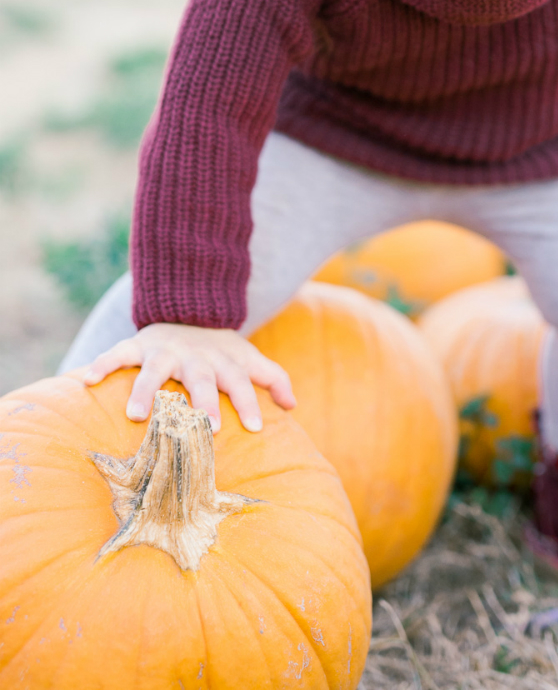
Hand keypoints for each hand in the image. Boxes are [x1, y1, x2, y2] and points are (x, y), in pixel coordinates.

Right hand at [80, 324, 295, 432]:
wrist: (189, 308)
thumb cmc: (220, 349)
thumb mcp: (248, 357)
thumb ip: (272, 378)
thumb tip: (294, 405)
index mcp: (223, 363)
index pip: (241, 383)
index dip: (249, 403)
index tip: (256, 428)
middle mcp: (195, 358)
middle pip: (201, 379)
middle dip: (204, 402)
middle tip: (205, 426)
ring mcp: (165, 350)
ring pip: (154, 370)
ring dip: (146, 390)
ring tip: (136, 416)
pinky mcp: (139, 345)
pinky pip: (118, 353)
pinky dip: (102, 364)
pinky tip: (86, 379)